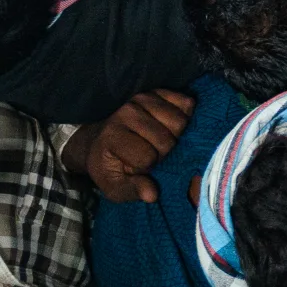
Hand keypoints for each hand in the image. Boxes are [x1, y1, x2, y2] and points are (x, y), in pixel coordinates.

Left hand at [69, 87, 194, 202]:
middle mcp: (126, 113)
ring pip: (180, 121)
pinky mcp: (156, 91)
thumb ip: (132, 191)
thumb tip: (153, 195)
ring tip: (161, 141)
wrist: (100, 139)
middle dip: (164, 153)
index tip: (139, 167)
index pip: (148, 157)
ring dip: (176, 135)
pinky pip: (186, 103)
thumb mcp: (114, 187)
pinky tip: (170, 125)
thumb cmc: (110, 166)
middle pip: (167, 139)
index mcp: (112, 137)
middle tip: (153, 154)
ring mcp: (142, 99)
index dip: (148, 167)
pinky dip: (186, 116)